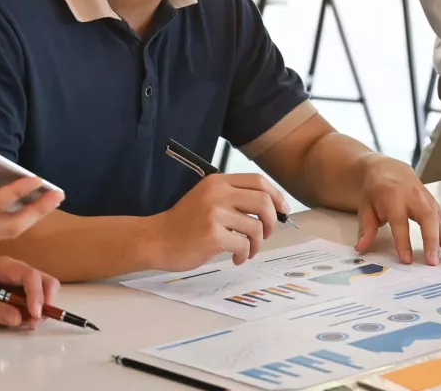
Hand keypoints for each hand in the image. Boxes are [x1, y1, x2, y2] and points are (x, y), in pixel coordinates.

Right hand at [0, 156, 63, 256]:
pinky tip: (28, 206)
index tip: (36, 178)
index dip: (15, 192)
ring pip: (8, 230)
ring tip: (53, 198)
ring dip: (32, 215)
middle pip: (10, 225)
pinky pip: (0, 230)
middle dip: (37, 210)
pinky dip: (19, 219)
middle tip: (60, 193)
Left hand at [0, 256, 59, 327]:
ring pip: (43, 288)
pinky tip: (22, 319)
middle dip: (46, 301)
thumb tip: (18, 319)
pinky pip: (33, 296)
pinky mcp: (16, 288)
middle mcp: (16, 269)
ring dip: (41, 307)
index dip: (36, 295)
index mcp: (4, 267)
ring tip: (27, 323)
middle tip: (35, 322)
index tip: (35, 315)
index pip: (30, 275)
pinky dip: (33, 309)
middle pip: (44, 279)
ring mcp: (18, 278)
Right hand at [149, 172, 290, 269]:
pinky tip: (236, 258)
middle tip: (268, 233)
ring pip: (256, 227)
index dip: (276, 195)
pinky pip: (243, 245)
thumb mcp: (207, 198)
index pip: (258, 181)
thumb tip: (270, 208)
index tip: (283, 209)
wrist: (156, 239)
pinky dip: (245, 254)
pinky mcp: (212, 235)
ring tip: (247, 250)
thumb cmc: (184, 222)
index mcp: (218, 181)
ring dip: (258, 243)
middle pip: (263, 201)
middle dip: (272, 220)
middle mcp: (218, 193)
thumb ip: (233, 198)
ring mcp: (215, 214)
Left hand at [354, 155, 440, 266]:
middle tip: (434, 262)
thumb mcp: (365, 206)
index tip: (406, 261)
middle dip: (431, 240)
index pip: (399, 221)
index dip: (403, 241)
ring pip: (440, 220)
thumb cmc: (375, 190)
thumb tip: (361, 248)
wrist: (387, 169)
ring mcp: (427, 199)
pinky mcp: (434, 203)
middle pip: (426, 218)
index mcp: (393, 196)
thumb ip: (366, 228)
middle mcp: (413, 196)